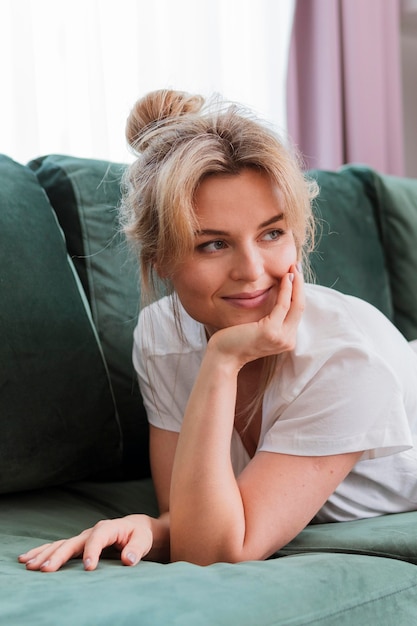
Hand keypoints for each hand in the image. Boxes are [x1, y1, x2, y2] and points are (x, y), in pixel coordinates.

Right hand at [18, 514, 153, 571]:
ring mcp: (82, 538)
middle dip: (59, 556)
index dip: (92, 551)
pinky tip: (28, 559)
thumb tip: (128, 559)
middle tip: (45, 570)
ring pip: (61, 545)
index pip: (98, 538)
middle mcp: (91, 532)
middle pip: (72, 542)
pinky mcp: (78, 545)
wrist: (135, 528)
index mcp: (108, 528)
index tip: (89, 567)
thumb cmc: (140, 534)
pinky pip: (58, 548)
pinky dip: (43, 552)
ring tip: (29, 565)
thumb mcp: (143, 539)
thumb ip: (136, 549)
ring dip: (45, 554)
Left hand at [209, 263, 303, 367]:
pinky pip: (283, 305)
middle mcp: (288, 340)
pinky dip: (286, 290)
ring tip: (293, 267)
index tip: (295, 275)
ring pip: (297, 305)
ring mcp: (281, 337)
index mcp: (285, 339)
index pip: (296, 312)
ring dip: (296, 284)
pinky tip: (285, 277)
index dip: (298, 292)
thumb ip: (269, 316)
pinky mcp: (271, 331)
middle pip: (301, 307)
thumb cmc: (235, 340)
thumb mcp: (257, 327)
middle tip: (297, 266)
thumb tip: (275, 294)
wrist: (223, 357)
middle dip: (300, 284)